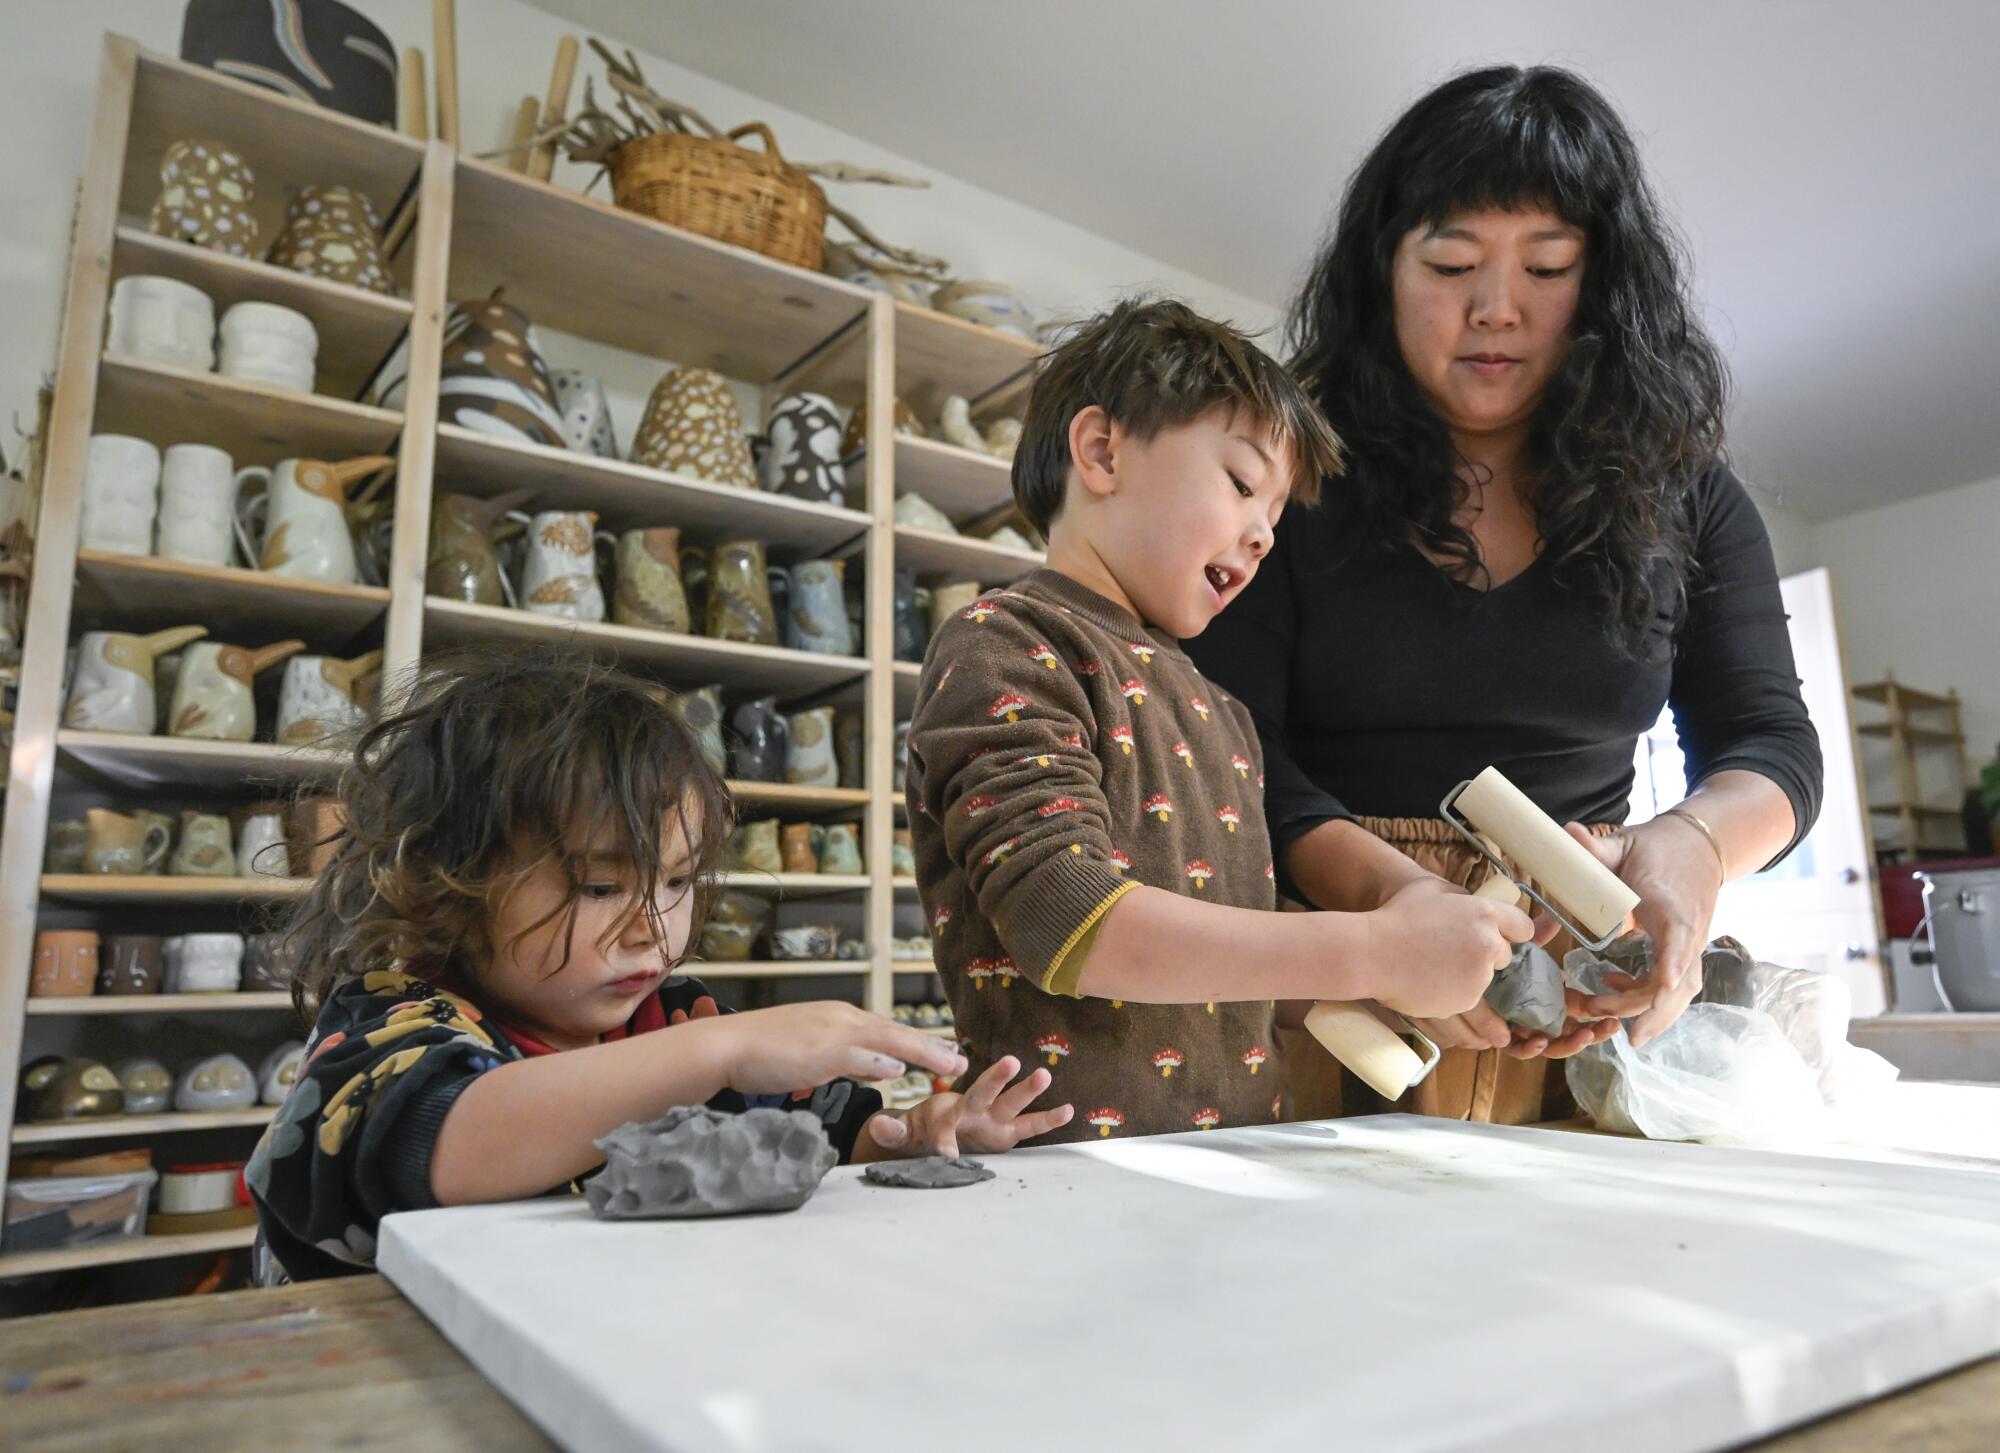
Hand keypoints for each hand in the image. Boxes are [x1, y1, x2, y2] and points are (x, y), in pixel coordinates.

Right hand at [717, 1001, 967, 1095]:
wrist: (726, 1044)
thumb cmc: (763, 1052)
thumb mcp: (815, 1054)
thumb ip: (851, 1060)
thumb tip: (884, 1069)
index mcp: (839, 1018)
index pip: (887, 1031)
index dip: (919, 1043)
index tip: (945, 1051)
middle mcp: (841, 1019)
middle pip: (896, 1032)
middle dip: (932, 1047)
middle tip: (961, 1059)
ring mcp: (830, 1033)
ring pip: (886, 1040)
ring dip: (921, 1052)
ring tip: (950, 1064)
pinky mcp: (817, 1051)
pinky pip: (855, 1055)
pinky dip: (878, 1061)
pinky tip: (899, 1069)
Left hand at [864, 1056, 1072, 1157]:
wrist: (935, 1132)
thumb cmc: (918, 1129)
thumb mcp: (903, 1133)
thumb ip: (892, 1130)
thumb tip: (878, 1126)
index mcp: (944, 1112)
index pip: (943, 1125)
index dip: (943, 1140)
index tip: (946, 1155)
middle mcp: (972, 1110)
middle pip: (983, 1093)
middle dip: (996, 1079)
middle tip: (1010, 1062)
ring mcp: (991, 1119)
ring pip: (1010, 1102)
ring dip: (1026, 1089)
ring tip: (1044, 1075)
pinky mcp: (1005, 1132)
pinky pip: (1029, 1125)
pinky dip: (1048, 1119)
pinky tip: (1068, 1110)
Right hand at [1363, 873, 1531, 1019]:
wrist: (1369, 953)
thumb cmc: (1395, 916)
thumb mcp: (1431, 889)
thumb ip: (1462, 897)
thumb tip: (1473, 904)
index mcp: (1484, 913)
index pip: (1522, 926)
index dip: (1511, 930)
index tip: (1502, 935)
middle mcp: (1488, 945)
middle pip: (1504, 955)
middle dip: (1486, 954)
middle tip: (1455, 950)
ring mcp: (1479, 977)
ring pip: (1486, 979)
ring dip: (1469, 975)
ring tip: (1435, 967)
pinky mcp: (1465, 1001)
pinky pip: (1468, 998)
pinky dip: (1454, 993)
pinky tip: (1430, 982)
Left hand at [1560, 819, 1721, 1047]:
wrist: (1698, 846)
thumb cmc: (1658, 847)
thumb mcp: (1626, 843)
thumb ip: (1598, 847)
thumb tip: (1569, 832)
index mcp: (1672, 905)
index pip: (1679, 936)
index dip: (1674, 959)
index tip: (1666, 982)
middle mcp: (1688, 932)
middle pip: (1681, 980)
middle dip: (1651, 1008)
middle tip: (1610, 1021)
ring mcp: (1690, 946)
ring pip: (1680, 992)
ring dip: (1647, 1013)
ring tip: (1598, 1011)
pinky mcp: (1685, 953)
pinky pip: (1673, 987)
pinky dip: (1645, 998)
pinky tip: (1612, 986)